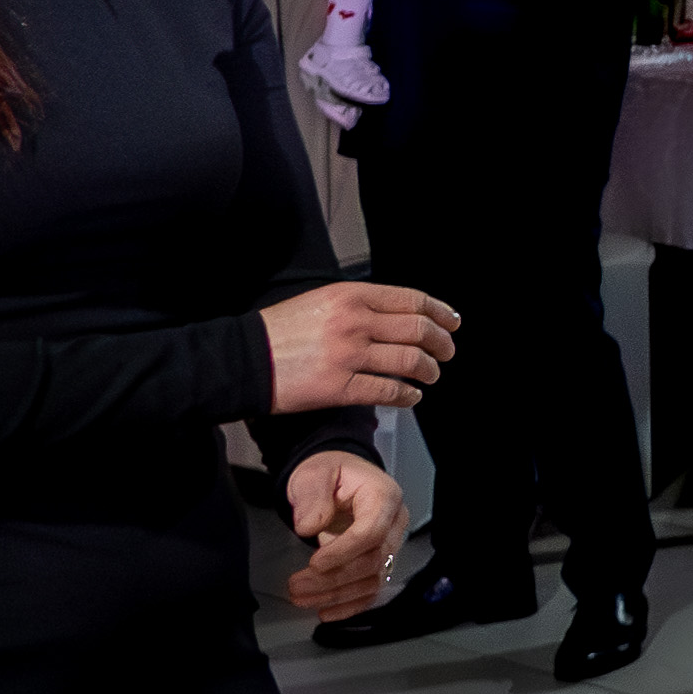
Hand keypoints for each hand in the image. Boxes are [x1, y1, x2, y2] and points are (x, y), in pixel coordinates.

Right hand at [264, 278, 460, 409]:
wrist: (241, 359)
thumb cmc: (278, 331)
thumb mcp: (320, 300)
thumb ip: (359, 305)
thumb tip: (398, 314)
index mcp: (351, 296)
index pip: (412, 299)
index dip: (440, 312)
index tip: (451, 321)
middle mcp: (354, 322)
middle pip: (418, 330)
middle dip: (442, 342)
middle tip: (447, 351)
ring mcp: (348, 356)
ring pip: (410, 361)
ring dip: (429, 370)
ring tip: (431, 375)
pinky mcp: (339, 388)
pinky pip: (388, 392)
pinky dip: (408, 396)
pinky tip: (411, 397)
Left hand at [280, 451, 410, 620]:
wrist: (337, 478)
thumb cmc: (329, 474)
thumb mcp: (315, 475)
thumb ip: (313, 498)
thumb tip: (309, 527)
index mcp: (383, 497)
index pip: (372, 531)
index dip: (344, 552)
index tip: (314, 564)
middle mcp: (393, 523)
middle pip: (373, 560)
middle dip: (333, 579)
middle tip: (297, 586)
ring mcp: (389, 544)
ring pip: (371, 579)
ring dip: (336, 595)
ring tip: (301, 598)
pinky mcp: (379, 560)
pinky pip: (371, 589)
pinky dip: (350, 604)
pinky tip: (326, 611)